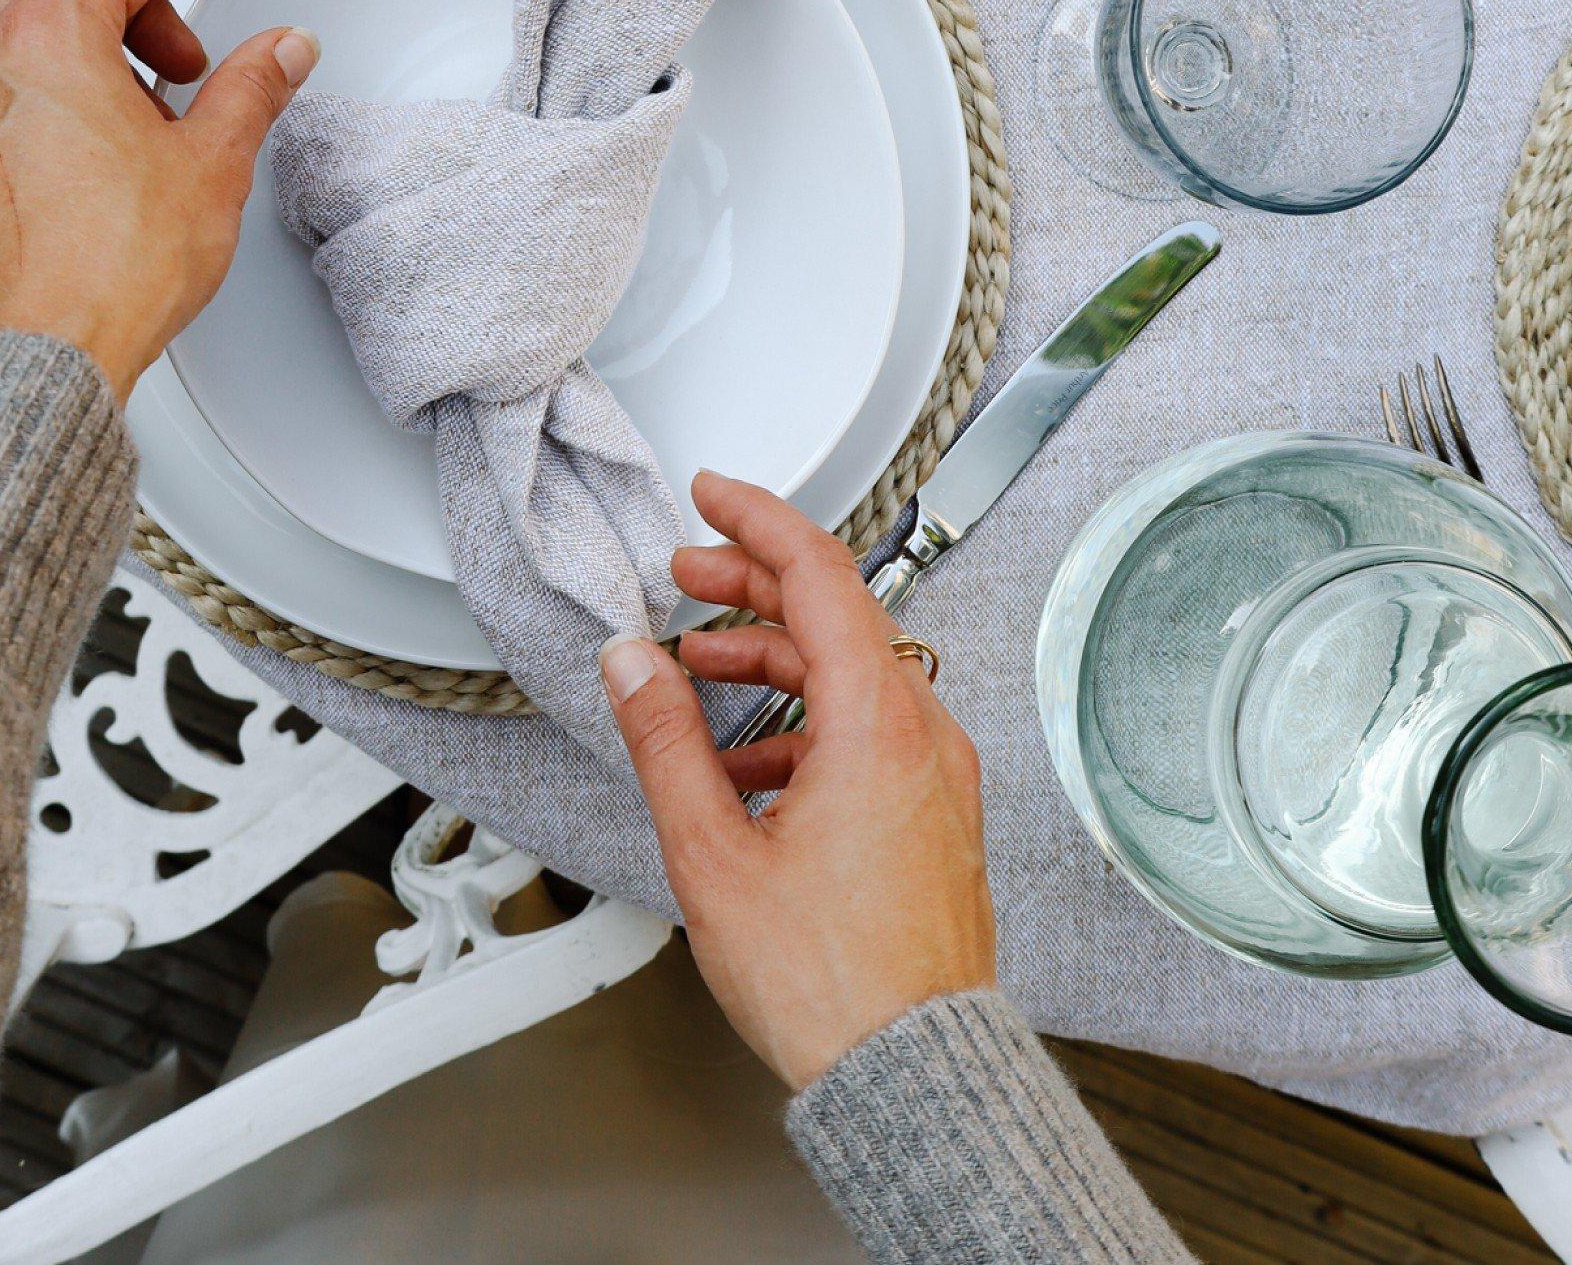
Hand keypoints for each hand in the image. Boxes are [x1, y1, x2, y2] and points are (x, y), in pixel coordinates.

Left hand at [0, 0, 317, 400]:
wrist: (35, 360)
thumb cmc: (103, 272)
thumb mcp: (210, 165)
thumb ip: (248, 89)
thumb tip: (278, 52)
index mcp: (49, 38)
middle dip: (136, 0)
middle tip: (186, 55)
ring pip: (22, 34)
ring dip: (90, 46)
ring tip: (146, 113)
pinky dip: (48, 92)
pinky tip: (95, 151)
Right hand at [599, 472, 993, 1092]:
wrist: (915, 1076)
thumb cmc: (832, 985)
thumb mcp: (714, 855)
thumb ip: (666, 744)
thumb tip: (633, 666)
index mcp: (880, 724)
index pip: (820, 574)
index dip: (758, 521)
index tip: (712, 495)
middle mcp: (925, 735)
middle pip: (838, 616)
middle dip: (753, 587)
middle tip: (686, 577)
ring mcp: (939, 776)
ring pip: (854, 674)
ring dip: (774, 657)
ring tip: (699, 671)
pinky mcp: (935, 814)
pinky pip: (872, 730)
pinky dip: (806, 720)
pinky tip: (747, 763)